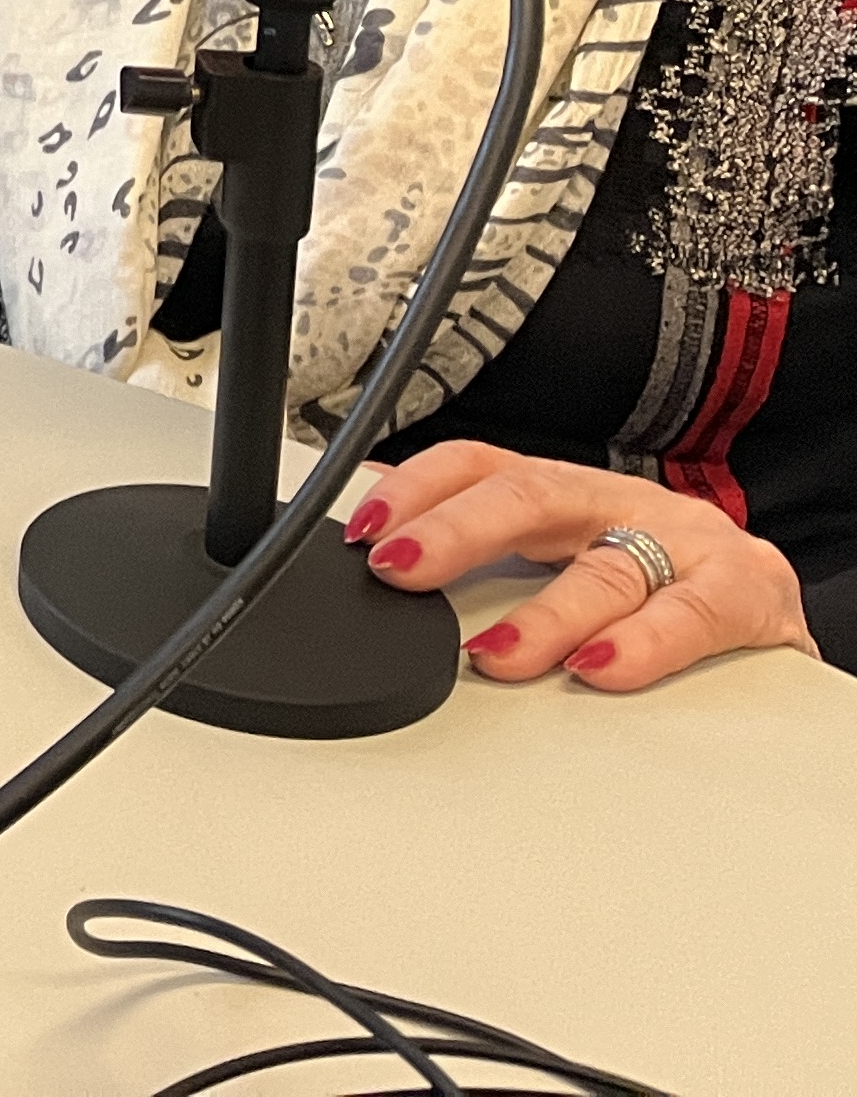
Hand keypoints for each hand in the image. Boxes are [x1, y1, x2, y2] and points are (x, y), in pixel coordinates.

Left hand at [348, 442, 817, 688]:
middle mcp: (619, 504)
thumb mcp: (564, 556)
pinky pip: (689, 617)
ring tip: (493, 655)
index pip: (480, 464)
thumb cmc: (658, 581)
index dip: (416, 488)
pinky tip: (599, 669)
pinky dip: (641, 645)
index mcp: (567, 493)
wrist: (772, 604)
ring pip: (604, 571)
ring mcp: (685, 545)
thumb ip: (488, 560)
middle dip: (454, 531)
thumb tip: (384, 563)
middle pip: (529, 497)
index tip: (362, 529)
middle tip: (397, 567)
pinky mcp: (746, 593)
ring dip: (541, 616)